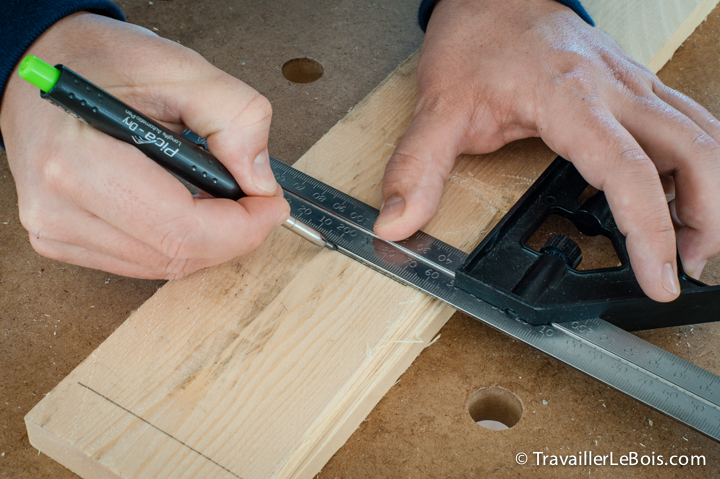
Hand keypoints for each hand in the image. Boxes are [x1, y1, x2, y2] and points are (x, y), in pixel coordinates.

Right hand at [0, 13, 288, 278]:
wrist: (44, 65)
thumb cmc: (100, 61)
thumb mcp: (178, 68)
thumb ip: (234, 116)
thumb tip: (260, 180)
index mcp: (77, 162)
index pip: (180, 229)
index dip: (241, 228)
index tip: (273, 205)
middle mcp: (57, 207)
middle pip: (175, 255)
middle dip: (234, 236)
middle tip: (259, 203)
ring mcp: (55, 230)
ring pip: (163, 265)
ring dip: (209, 240)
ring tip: (223, 198)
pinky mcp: (62, 239)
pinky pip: (142, 261)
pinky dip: (180, 241)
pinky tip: (190, 208)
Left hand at [374, 0, 719, 301]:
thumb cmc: (472, 44)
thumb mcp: (437, 108)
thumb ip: (417, 168)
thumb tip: (396, 225)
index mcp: (570, 99)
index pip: (628, 170)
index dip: (650, 230)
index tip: (659, 278)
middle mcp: (615, 90)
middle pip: (694, 152)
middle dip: (706, 218)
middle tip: (687, 270)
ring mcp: (632, 84)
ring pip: (703, 135)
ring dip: (712, 192)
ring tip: (694, 243)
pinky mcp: (635, 85)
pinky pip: (688, 122)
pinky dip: (698, 164)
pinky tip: (684, 194)